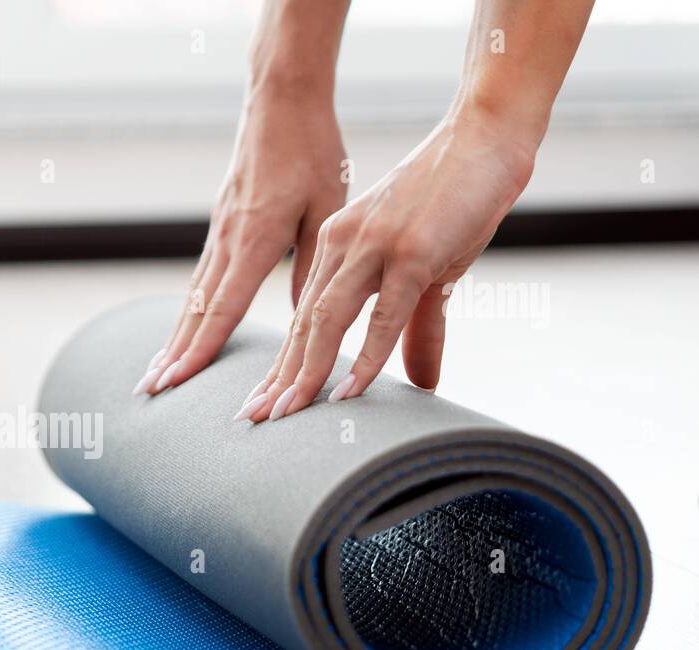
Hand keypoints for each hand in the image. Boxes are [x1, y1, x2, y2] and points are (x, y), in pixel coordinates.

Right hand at [135, 88, 346, 395]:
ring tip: (157, 372)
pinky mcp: (221, 226)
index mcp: (256, 240)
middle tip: (149, 392)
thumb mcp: (328, 209)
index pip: (222, 307)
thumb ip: (314, 267)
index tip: (176, 381)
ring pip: (192, 297)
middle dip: (172, 354)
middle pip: (194, 310)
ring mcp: (220, 233)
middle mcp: (228, 241)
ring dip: (174, 338)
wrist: (281, 101)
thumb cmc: (314, 152)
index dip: (200, 349)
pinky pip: (200, 278)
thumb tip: (308, 320)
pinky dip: (188, 312)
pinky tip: (183, 329)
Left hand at [236, 106, 536, 422]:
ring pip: (327, 319)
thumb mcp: (429, 272)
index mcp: (336, 246)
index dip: (281, 364)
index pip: (302, 317)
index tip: (261, 403)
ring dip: (307, 372)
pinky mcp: (411, 251)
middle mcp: (343, 245)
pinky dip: (365, 356)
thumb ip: (417, 330)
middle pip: (302, 323)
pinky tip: (349, 391)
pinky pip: (382, 313)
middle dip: (278, 376)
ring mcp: (374, 247)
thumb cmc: (456, 201)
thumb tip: (419, 383)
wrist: (487, 138)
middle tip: (253, 419)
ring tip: (289, 414)